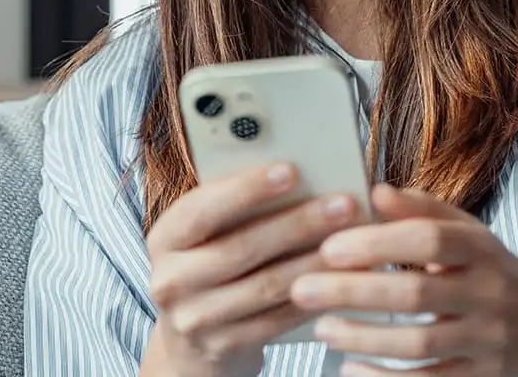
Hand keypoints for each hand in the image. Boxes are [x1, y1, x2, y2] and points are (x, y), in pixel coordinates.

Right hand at [142, 162, 366, 376]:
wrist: (191, 343)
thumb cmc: (207, 268)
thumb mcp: (204, 236)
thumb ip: (233, 208)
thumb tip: (295, 173)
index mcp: (165, 238)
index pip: (202, 209)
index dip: (246, 189)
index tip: (291, 170)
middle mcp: (171, 280)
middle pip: (240, 248)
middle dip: (297, 223)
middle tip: (342, 204)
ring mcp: (195, 318)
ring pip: (266, 285)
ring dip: (314, 261)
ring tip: (352, 240)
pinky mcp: (224, 346)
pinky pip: (278, 319)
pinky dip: (313, 296)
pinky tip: (341, 279)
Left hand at [288, 185, 517, 375]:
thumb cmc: (494, 275)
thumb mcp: (470, 236)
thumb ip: (424, 212)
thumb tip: (375, 190)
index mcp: (481, 250)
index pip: (430, 240)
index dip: (378, 242)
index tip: (330, 247)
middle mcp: (488, 293)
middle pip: (418, 293)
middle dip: (354, 292)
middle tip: (302, 289)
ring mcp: (487, 340)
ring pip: (420, 343)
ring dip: (364, 337)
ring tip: (320, 329)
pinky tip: (349, 371)